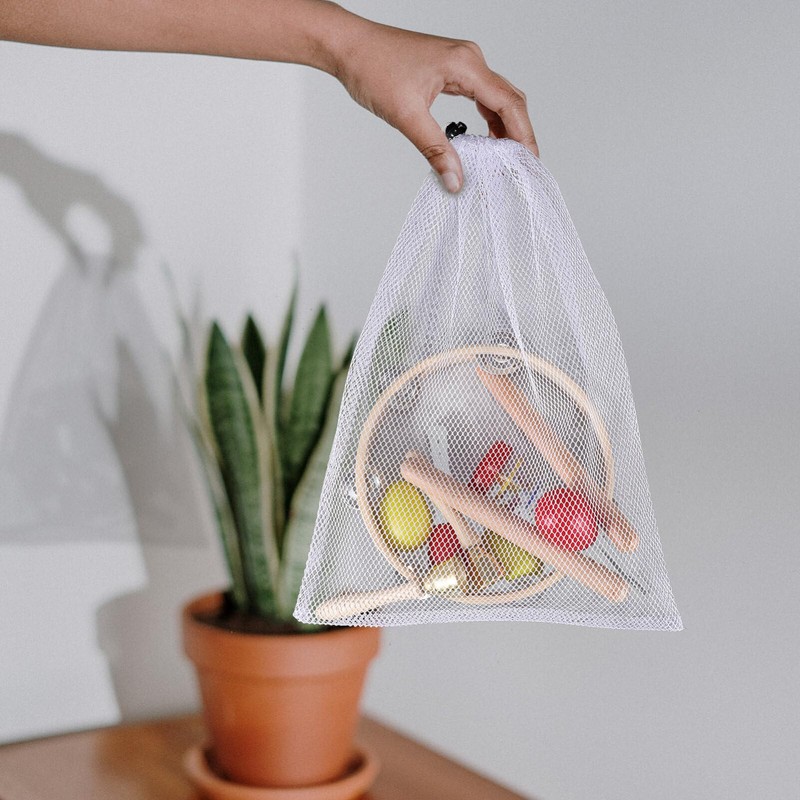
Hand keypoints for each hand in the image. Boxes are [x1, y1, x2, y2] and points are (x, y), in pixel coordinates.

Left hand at [331, 18, 537, 192]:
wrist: (349, 47)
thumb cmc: (372, 68)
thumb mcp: (406, 116)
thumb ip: (434, 150)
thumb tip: (455, 179)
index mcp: (465, 65)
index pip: (508, 102)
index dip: (523, 134)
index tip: (530, 160)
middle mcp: (468, 60)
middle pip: (509, 99)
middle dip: (519, 133)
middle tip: (522, 165)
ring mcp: (461, 64)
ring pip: (496, 98)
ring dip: (503, 128)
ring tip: (506, 158)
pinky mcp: (450, 71)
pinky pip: (480, 96)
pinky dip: (487, 119)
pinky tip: (485, 140)